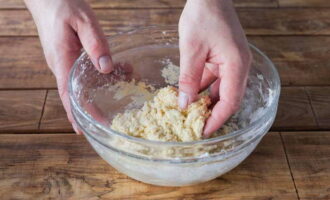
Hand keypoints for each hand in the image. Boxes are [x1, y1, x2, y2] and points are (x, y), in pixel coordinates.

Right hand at [24, 0, 112, 133]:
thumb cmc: (63, 5)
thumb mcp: (83, 20)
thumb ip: (95, 43)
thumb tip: (106, 68)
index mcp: (62, 60)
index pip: (68, 94)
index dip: (76, 114)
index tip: (85, 130)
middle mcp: (61, 65)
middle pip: (73, 95)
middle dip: (88, 111)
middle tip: (107, 123)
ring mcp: (64, 62)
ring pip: (81, 84)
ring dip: (97, 93)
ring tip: (120, 95)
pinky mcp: (69, 56)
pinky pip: (84, 72)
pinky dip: (100, 77)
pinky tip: (119, 71)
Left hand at [178, 0, 251, 136]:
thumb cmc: (202, 16)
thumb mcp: (191, 50)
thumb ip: (188, 79)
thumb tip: (183, 104)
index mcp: (236, 65)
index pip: (230, 102)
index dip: (217, 119)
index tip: (203, 132)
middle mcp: (239, 66)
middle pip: (229, 98)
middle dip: (213, 114)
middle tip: (195, 126)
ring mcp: (232, 62)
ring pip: (222, 90)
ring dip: (207, 102)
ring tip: (191, 115)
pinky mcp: (224, 58)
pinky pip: (216, 79)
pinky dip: (204, 89)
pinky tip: (190, 95)